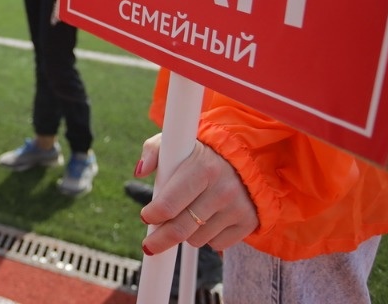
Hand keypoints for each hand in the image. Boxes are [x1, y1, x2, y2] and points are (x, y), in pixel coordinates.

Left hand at [136, 133, 258, 253]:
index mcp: (203, 167)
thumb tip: (140, 170)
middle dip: (159, 240)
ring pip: (196, 239)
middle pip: (180, 229)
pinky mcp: (248, 222)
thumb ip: (153, 151)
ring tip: (189, 212)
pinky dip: (207, 236)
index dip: (152, 215)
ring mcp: (237, 208)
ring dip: (186, 232)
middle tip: (149, 244)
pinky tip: (208, 218)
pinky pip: (216, 244)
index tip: (145, 217)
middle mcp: (222, 189)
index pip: (169, 204)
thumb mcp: (177, 142)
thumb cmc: (202, 153)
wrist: (244, 158)